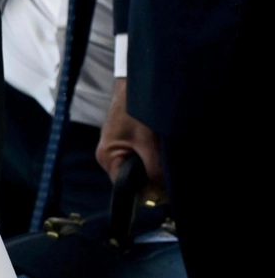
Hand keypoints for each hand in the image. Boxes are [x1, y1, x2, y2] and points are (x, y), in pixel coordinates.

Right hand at [96, 78, 163, 195]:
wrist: (135, 83)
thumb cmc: (138, 110)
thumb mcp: (149, 144)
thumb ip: (154, 171)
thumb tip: (163, 194)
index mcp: (108, 158)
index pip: (126, 188)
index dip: (147, 191)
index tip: (166, 188)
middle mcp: (108, 155)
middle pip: (131, 180)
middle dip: (151, 178)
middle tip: (169, 168)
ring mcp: (115, 147)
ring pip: (137, 168)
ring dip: (152, 165)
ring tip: (164, 154)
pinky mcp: (124, 140)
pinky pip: (138, 157)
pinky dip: (150, 156)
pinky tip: (159, 147)